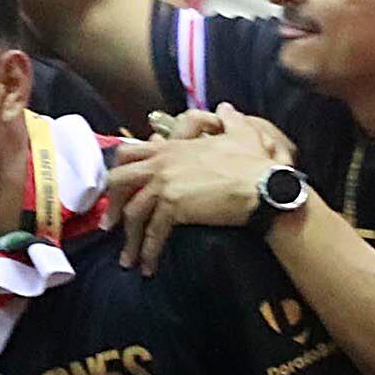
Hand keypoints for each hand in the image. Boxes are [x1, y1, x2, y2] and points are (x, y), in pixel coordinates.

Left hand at [107, 116, 294, 269]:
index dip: (116, 171)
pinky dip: (148, 251)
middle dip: (111, 204)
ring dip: (128, 238)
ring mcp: (164, 185)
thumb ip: (229, 120)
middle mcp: (160, 164)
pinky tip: (148, 266)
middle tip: (110, 225)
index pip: (127, 152)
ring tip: (128, 259)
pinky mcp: (173, 207)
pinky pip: (153, 232)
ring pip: (132, 212)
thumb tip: (227, 108)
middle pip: (118, 181)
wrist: (264, 186)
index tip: (114, 190)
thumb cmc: (255, 162)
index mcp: (170, 148)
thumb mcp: (241, 134)